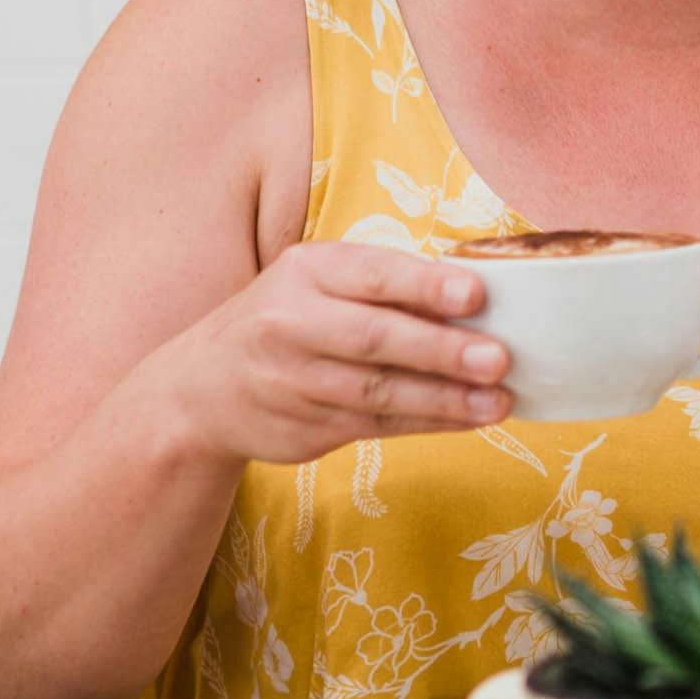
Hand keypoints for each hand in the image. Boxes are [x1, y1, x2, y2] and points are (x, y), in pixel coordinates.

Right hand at [149, 241, 508, 465]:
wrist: (201, 389)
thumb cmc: (287, 319)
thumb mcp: (319, 281)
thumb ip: (386, 285)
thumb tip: (480, 294)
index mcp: (305, 271)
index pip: (370, 274)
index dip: (424, 285)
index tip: (475, 294)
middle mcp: (291, 323)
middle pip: (374, 337)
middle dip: (441, 349)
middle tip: (498, 358)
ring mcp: (293, 381)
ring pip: (378, 391)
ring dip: (445, 398)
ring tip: (498, 399)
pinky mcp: (304, 428)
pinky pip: (376, 424)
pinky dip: (429, 422)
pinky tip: (469, 418)